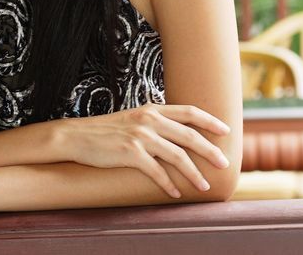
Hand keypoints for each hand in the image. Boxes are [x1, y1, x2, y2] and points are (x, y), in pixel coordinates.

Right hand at [57, 103, 230, 196]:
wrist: (76, 136)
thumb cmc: (106, 131)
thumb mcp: (133, 119)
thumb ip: (155, 123)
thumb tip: (176, 135)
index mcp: (153, 109)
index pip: (189, 111)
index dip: (210, 120)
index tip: (225, 130)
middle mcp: (149, 119)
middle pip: (189, 135)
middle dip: (210, 150)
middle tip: (225, 163)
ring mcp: (140, 136)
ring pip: (177, 155)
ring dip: (193, 173)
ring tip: (204, 186)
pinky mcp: (129, 153)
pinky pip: (156, 171)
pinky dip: (168, 184)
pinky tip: (175, 193)